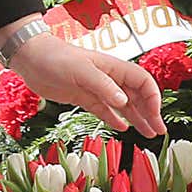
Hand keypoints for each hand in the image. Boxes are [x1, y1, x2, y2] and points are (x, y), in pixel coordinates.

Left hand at [8, 35, 164, 137]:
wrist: (32, 59)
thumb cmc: (57, 58)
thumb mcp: (82, 70)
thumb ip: (103, 86)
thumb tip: (124, 102)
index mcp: (113, 67)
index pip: (142, 82)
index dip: (152, 98)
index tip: (154, 115)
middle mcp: (109, 79)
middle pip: (137, 96)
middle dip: (150, 112)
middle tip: (159, 131)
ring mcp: (97, 89)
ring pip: (124, 106)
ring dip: (137, 119)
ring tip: (148, 133)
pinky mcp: (84, 98)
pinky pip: (105, 111)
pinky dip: (115, 119)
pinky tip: (123, 128)